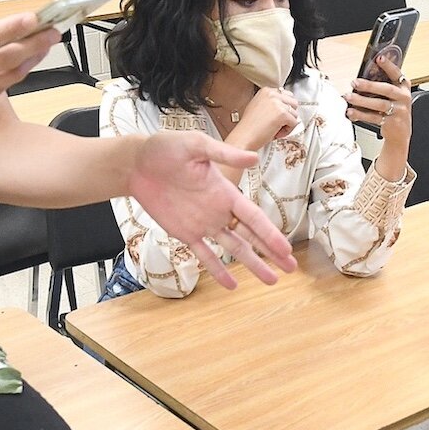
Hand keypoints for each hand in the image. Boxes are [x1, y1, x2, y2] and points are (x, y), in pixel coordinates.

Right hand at [0, 14, 56, 131]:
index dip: (10, 28)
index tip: (31, 18)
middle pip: (6, 57)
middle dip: (34, 42)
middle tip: (53, 29)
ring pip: (12, 73)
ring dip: (34, 57)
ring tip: (48, 42)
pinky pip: (6, 85)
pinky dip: (21, 71)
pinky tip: (31, 59)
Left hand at [127, 132, 296, 288]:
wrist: (137, 163)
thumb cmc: (166, 148)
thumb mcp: (196, 145)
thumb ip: (224, 154)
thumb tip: (254, 158)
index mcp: (225, 192)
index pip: (254, 217)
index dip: (270, 234)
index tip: (286, 249)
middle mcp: (219, 210)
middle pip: (251, 236)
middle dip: (271, 253)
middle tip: (290, 269)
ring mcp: (203, 224)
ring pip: (234, 249)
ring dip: (252, 264)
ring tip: (270, 280)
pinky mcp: (184, 233)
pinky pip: (204, 255)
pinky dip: (218, 270)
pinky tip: (231, 285)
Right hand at [231, 87, 298, 149]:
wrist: (243, 137)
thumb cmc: (249, 128)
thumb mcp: (258, 107)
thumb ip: (272, 103)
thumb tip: (286, 106)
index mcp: (266, 91)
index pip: (287, 95)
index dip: (284, 108)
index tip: (277, 116)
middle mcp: (272, 94)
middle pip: (293, 103)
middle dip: (288, 115)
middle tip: (276, 124)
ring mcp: (277, 103)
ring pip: (295, 114)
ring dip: (287, 124)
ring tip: (273, 129)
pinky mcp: (282, 114)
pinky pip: (294, 123)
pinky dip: (287, 131)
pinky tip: (275, 132)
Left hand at [345, 55, 412, 151]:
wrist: (400, 133)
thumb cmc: (394, 111)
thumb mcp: (393, 96)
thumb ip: (383, 86)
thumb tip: (361, 78)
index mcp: (404, 87)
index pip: (397, 73)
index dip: (389, 66)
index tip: (379, 58)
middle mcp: (403, 98)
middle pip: (387, 89)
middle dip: (370, 85)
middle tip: (355, 82)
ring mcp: (399, 111)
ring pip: (379, 104)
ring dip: (362, 100)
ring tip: (349, 97)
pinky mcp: (392, 123)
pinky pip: (374, 117)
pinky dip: (361, 114)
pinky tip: (352, 112)